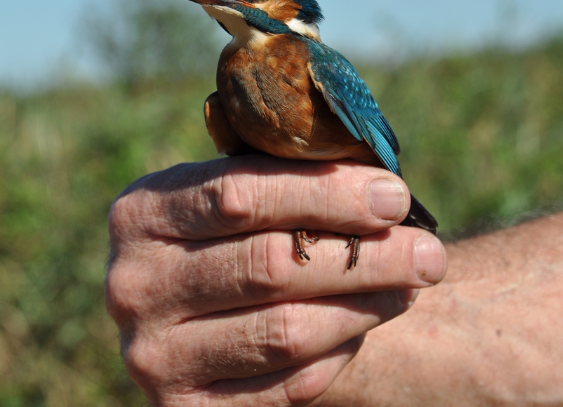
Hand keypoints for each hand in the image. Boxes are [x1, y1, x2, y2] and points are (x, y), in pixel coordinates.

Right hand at [105, 155, 446, 405]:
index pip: (240, 196)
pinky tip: (367, 321)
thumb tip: (383, 187)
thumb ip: (287, 178)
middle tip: (427, 251)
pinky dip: (339, 352)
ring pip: (286, 331)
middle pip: (270, 267)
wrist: (183, 310)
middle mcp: (134, 285)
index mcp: (141, 213)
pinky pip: (286, 385)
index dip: (326, 194)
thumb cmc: (227, 234)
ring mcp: (154, 355)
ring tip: (412, 284)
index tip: (394, 196)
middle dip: (363, 255)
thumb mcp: (234, 191)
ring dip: (365, 305)